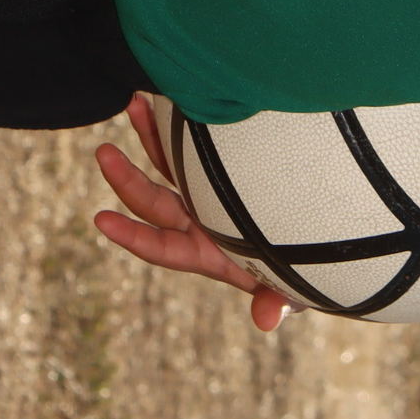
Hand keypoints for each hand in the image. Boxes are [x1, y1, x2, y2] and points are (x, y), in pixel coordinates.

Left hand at [92, 93, 291, 330]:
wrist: (318, 241)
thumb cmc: (302, 270)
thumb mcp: (291, 288)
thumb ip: (275, 301)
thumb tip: (264, 321)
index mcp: (205, 253)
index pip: (162, 248)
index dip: (133, 237)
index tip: (101, 220)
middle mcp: (196, 223)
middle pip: (153, 202)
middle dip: (127, 179)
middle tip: (103, 153)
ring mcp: (202, 192)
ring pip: (166, 165)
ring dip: (147, 136)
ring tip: (132, 103)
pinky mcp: (215, 168)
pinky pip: (186, 146)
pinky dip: (172, 126)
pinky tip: (161, 98)